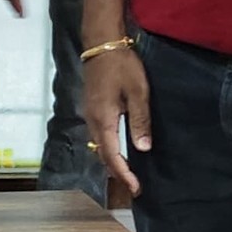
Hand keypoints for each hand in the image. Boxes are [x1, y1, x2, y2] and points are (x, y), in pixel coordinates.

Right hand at [80, 46, 150, 195]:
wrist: (101, 43)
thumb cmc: (122, 65)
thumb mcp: (138, 92)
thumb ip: (140, 121)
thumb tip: (142, 148)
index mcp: (104, 119)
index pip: (112, 155)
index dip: (124, 174)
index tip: (136, 188)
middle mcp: (92, 119)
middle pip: (102, 154)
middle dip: (117, 172)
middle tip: (134, 185)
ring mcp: (89, 112)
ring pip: (99, 144)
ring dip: (112, 160)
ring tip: (127, 171)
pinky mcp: (91, 106)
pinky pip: (98, 134)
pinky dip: (108, 147)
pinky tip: (119, 147)